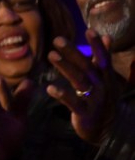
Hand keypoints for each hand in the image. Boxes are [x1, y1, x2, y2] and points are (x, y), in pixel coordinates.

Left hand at [47, 30, 120, 144]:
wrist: (110, 128)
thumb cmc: (102, 98)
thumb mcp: (105, 78)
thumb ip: (103, 58)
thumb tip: (107, 36)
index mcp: (106, 77)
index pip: (103, 58)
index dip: (98, 45)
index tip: (89, 30)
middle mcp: (103, 86)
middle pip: (87, 67)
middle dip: (73, 52)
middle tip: (57, 39)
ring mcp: (95, 100)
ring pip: (79, 81)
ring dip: (65, 67)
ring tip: (51, 55)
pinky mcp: (85, 113)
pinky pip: (73, 103)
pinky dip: (62, 95)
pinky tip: (49, 88)